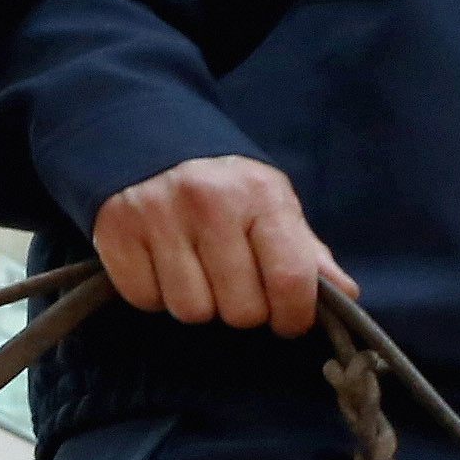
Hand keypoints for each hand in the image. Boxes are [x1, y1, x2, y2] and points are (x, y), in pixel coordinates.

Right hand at [91, 156, 349, 337]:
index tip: (289, 321)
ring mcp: (157, 216)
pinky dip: (156, 295)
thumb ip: (306, 252)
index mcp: (260, 195)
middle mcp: (209, 202)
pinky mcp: (114, 232)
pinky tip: (163, 266)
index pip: (290, 279)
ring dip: (199, 304)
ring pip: (192, 311)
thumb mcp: (272, 204)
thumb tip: (344, 295)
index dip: (294, 316)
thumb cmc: (223, 184)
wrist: (146, 137)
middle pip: (241, 310)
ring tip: (198, 272)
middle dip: (244, 310)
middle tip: (236, 285)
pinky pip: (146, 300)